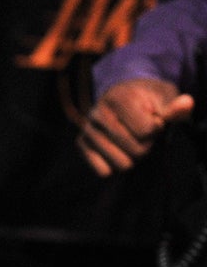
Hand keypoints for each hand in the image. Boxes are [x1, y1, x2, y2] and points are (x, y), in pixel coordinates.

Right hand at [77, 77, 192, 175]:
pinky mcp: (80, 144)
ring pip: (122, 164)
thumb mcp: (165, 96)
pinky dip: (115, 166)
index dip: (158, 128)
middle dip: (147, 146)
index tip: (154, 119)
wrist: (122, 94)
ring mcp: (87, 130)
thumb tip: (186, 104)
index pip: (148, 130)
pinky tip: (117, 151)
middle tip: (143, 134)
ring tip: (131, 142)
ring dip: (133, 157)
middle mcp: (97, 113)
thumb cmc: (147, 99)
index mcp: (119, 97)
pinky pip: (104, 172)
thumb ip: (175, 106)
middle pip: (138, 150)